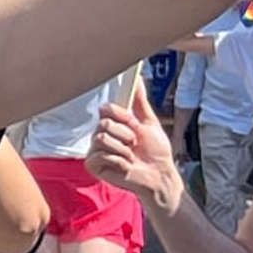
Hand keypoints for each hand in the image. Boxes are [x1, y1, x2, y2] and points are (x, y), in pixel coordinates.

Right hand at [85, 95, 181, 209]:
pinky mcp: (93, 165)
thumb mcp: (149, 122)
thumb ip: (140, 101)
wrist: (159, 174)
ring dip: (123, 149)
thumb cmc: (156, 151)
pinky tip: (125, 166)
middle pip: (103, 123)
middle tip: (135, 143)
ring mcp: (96, 149)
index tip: (135, 124)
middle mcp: (101, 134)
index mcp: (113, 123)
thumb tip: (137, 78)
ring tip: (131, 156)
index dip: (122, 116)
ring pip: (101, 139)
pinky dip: (118, 161)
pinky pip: (99, 155)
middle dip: (125, 134)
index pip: (106, 109)